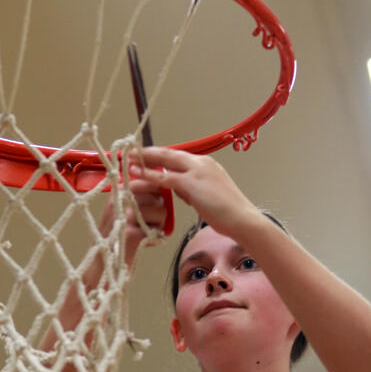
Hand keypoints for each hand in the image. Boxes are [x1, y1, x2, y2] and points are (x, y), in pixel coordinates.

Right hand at [99, 178, 166, 266]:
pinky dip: (155, 237)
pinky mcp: (131, 231)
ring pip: (161, 211)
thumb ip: (142, 194)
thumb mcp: (125, 206)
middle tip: (145, 221)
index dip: (157, 194)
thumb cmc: (119, 232)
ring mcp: (125, 214)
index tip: (151, 204)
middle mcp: (122, 198)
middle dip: (159, 210)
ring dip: (158, 223)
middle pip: (159, 196)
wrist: (105, 257)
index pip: (151, 181)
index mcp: (121, 189)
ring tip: (143, 230)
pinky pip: (157, 229)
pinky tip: (143, 239)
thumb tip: (165, 187)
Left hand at [129, 148, 260, 239]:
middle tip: (132, 151)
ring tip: (128, 159)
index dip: (162, 157)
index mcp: (208, 165)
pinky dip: (149, 175)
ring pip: (165, 161)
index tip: (148, 157)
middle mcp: (202, 163)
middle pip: (170, 154)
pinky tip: (136, 174)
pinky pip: (165, 177)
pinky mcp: (191, 183)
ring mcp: (196, 171)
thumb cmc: (230, 215)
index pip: (179, 157)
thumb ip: (193, 191)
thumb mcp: (208, 198)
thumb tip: (180, 191)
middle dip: (150, 153)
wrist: (242, 220)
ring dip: (145, 160)